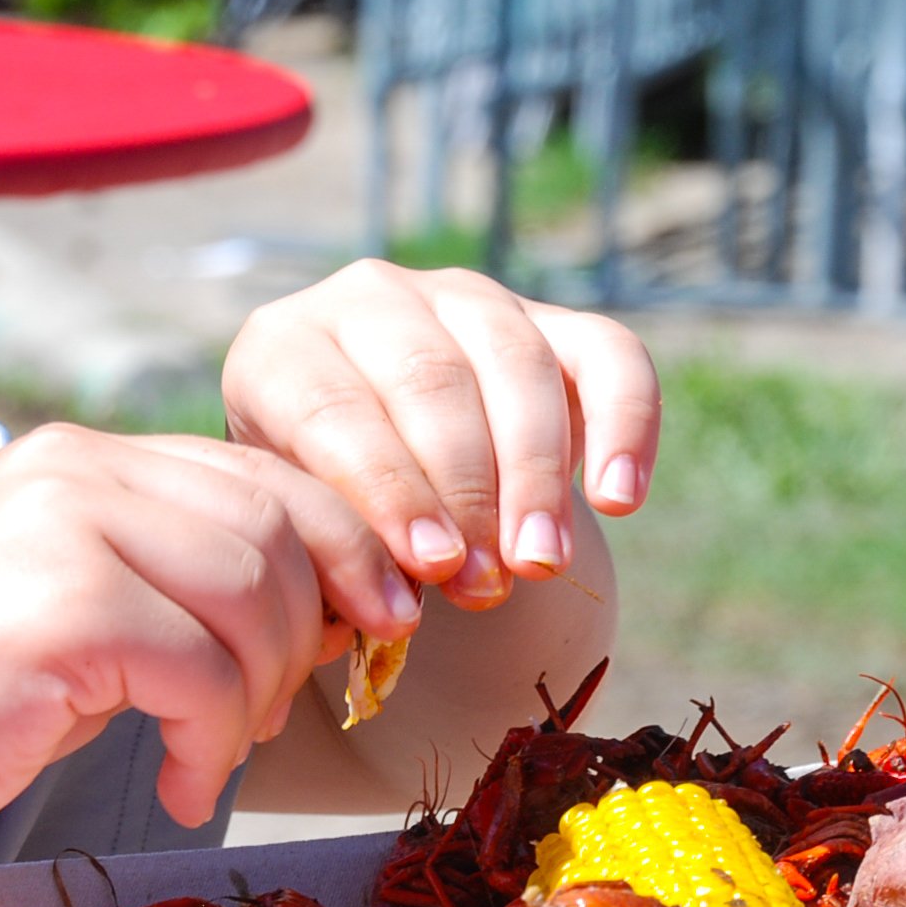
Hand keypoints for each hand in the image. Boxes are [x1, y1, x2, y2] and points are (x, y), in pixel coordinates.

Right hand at [0, 427, 419, 849]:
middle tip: (274, 716)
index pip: (264, 475)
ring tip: (215, 750)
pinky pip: (202, 670)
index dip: (344, 548)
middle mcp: (74, 469)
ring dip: (261, 691)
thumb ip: (180, 587)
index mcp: (82, 460)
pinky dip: (212, 744)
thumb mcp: (79, 619)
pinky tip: (177, 785)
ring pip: (253, 593)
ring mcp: (63, 529)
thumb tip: (331, 608)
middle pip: (277, 527)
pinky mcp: (59, 608)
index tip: (378, 625)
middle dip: (308, 632)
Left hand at [221, 261, 660, 611]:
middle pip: (430, 382)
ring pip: (516, 365)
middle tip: (486, 583)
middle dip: (465, 493)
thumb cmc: (319, 511)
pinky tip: (618, 498)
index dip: (388, 492)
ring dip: (534, 476)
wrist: (368, 473)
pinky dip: (624, 423)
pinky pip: (607, 354)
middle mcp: (369, 300)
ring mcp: (463, 298)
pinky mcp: (549, 319)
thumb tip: (395, 607)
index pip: (334, 410)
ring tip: (540, 562)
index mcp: (281, 348)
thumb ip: (336, 553)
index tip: (429, 567)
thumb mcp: (303, 526)